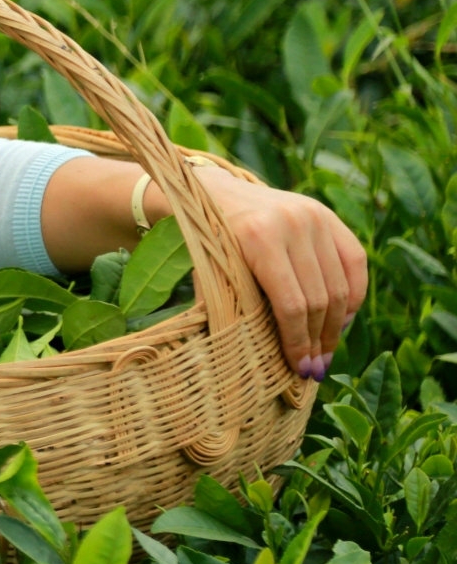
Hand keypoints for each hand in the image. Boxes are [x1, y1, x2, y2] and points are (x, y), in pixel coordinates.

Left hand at [191, 167, 368, 381]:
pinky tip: (342, 320)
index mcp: (258, 238)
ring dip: (338, 325)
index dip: (297, 342)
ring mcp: (315, 217)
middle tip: (315, 368)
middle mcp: (292, 224)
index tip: (299, 370)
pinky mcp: (328, 215)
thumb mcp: (211, 271)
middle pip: (319, 298)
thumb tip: (257, 361)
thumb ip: (233, 306)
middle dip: (319, 340)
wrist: (212, 194)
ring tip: (327, 351)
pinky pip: (355, 262)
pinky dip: (353, 295)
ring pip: (341, 284)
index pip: (291, 304)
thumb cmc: (207, 243)